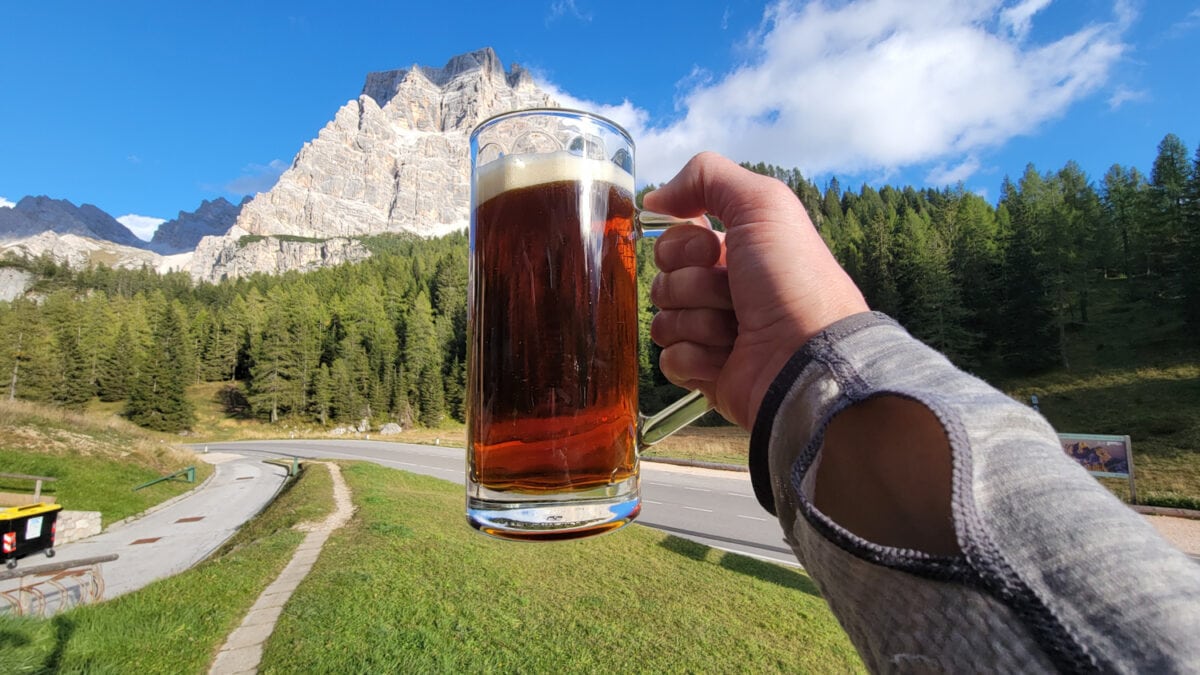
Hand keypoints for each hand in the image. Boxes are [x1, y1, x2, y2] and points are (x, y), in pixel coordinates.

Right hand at [644, 152, 867, 428]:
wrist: (808, 356)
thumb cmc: (792, 279)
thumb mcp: (762, 203)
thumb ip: (707, 177)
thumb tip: (655, 198)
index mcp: (736, 253)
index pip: (673, 243)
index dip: (685, 247)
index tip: (714, 252)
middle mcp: (724, 292)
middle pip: (664, 281)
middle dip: (693, 286)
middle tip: (732, 294)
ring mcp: (714, 336)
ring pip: (664, 322)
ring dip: (699, 322)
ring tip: (736, 331)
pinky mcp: (707, 375)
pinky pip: (670, 360)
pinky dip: (697, 358)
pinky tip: (727, 358)